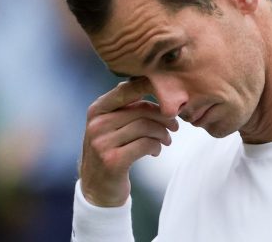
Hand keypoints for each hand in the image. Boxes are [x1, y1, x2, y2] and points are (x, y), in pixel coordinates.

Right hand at [80, 78, 178, 206]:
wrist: (98, 189)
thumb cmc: (111, 151)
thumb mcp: (111, 126)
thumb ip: (125, 107)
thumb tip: (147, 83)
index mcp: (96, 110)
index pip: (126, 90)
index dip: (150, 87)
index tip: (169, 94)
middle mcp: (96, 124)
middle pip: (140, 110)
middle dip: (163, 116)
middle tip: (175, 125)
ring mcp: (102, 143)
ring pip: (145, 127)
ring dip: (162, 133)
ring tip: (167, 140)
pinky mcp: (113, 161)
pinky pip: (145, 144)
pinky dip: (156, 146)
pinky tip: (156, 151)